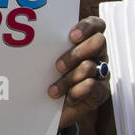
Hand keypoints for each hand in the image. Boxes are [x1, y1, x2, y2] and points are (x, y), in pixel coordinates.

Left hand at [49, 16, 109, 130]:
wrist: (52, 109)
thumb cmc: (49, 78)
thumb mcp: (48, 60)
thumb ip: (49, 47)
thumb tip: (33, 39)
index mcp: (87, 41)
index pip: (96, 25)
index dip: (86, 27)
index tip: (71, 36)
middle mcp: (97, 54)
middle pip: (98, 42)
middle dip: (76, 53)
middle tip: (58, 66)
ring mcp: (101, 72)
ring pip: (89, 66)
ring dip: (68, 79)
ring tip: (54, 90)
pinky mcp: (102, 91)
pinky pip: (92, 86)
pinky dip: (76, 92)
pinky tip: (67, 98)